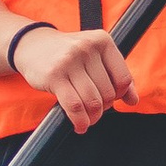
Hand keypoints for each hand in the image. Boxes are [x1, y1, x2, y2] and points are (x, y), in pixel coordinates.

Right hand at [20, 24, 135, 133]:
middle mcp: (87, 48)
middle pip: (108, 92)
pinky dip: (80, 121)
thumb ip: (116, 75)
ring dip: (92, 117)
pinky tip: (79, 124)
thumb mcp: (95, 57)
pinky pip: (74, 106)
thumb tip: (133, 100)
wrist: (32, 45)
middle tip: (94, 109)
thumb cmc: (67, 54)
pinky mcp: (54, 76)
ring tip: (88, 119)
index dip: (120, 95)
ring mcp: (69, 61)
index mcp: (102, 41)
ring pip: (92, 101)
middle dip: (103, 107)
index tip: (111, 99)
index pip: (123, 78)